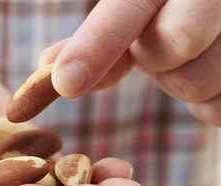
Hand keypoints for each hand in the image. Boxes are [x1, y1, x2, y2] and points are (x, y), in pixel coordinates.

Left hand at [40, 0, 220, 125]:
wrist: (218, 6)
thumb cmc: (171, 7)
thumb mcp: (136, 6)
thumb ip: (98, 35)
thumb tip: (46, 67)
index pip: (131, 9)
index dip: (97, 45)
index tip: (66, 82)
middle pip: (173, 44)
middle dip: (155, 57)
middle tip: (158, 48)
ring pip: (193, 84)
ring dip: (180, 81)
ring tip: (189, 57)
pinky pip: (217, 111)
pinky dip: (206, 104)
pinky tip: (209, 74)